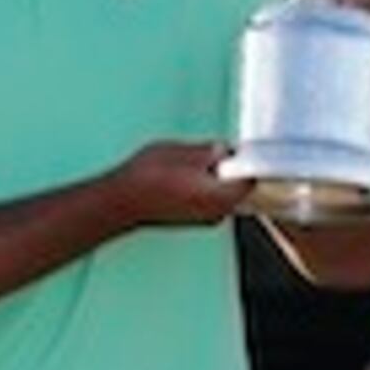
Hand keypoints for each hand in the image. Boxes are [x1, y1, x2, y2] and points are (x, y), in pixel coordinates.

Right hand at [114, 140, 242, 228]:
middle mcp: (215, 213)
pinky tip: (183, 176)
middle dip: (230, 169)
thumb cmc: (146, 178)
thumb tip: (222, 150)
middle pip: (237, 188)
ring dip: (214, 178)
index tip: (238, 149)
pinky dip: (202, 188)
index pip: (248, 179)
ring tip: (192, 164)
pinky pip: (208, 200)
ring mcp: (204, 219)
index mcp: (219, 196)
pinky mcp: (191, 220)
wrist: (120, 202)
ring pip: (222, 194)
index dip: (245, 161)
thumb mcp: (180, 151)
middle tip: (214, 152)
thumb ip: (208, 151)